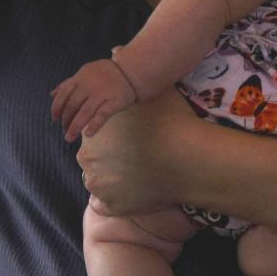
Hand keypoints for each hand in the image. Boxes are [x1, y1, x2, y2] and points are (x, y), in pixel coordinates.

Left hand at [50, 59, 135, 142]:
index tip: (54, 118)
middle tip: (64, 131)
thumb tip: (52, 95)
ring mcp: (102, 94)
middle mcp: (89, 86)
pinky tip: (88, 134)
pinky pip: (102, 116)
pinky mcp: (115, 102)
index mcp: (80, 78)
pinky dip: (94, 125)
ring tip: (69, 137)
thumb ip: (68, 83)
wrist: (130, 71)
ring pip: (85, 113)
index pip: (64, 94)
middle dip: (66, 120)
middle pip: (73, 106)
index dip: (57, 107)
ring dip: (75, 127)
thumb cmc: (104, 74)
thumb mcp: (84, 73)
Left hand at [77, 89, 200, 216]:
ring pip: (96, 180)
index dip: (113, 136)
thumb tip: (127, 69)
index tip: (129, 138)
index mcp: (94, 128)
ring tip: (133, 175)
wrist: (189, 159)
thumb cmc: (173, 122)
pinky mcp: (110, 206)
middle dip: (109, 156)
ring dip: (109, 178)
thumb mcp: (153, 94)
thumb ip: (136, 89)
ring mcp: (97, 183)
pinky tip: (127, 193)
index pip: (95, 133)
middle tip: (133, 156)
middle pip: (93, 157)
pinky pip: (100, 205)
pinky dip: (111, 200)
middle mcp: (87, 156)